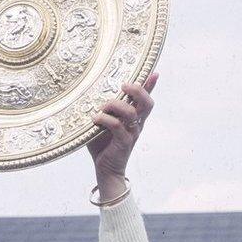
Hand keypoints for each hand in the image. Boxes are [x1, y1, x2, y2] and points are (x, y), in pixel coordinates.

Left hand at [87, 73, 158, 199]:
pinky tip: (95, 119)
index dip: (151, 85)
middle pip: (147, 103)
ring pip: (132, 112)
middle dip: (138, 90)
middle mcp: (137, 124)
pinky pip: (117, 126)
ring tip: (102, 107)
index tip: (154, 72)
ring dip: (116, 105)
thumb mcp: (101, 123)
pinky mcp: (124, 143)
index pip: (145, 99)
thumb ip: (101, 109)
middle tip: (124, 85)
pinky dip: (104, 119)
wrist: (105, 169)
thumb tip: (87, 93)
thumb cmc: (102, 144)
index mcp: (134, 117)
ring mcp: (132, 133)